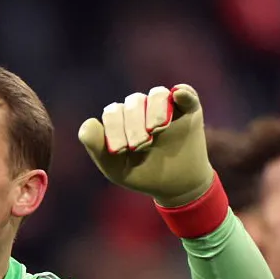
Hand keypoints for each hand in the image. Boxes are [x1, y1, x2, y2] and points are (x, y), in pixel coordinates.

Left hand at [78, 85, 213, 206]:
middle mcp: (141, 109)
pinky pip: (185, 92)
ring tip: (156, 131)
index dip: (114, 129)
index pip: (113, 112)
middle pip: (133, 103)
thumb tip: (90, 121)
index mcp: (121, 120)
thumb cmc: (141, 174)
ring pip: (156, 94)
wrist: (175, 186)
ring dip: (155, 112)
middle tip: (141, 146)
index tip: (121, 151)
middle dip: (134, 125)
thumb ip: (96, 147)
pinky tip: (178, 96)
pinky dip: (182, 92)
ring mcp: (165, 107)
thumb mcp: (115, 168)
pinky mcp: (189, 108)